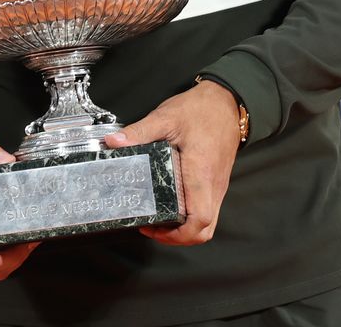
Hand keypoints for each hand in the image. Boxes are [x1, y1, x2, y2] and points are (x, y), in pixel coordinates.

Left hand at [104, 79, 241, 245]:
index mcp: (201, 173)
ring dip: (185, 228)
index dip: (178, 234)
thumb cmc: (201, 110)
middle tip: (152, 227)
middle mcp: (214, 185)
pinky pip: (209, 208)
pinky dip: (192, 216)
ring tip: (159, 218)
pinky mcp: (217, 181)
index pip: (199, 219)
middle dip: (178, 236)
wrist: (227, 102)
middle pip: (205, 229)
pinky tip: (172, 203)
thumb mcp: (166, 117)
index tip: (154, 228)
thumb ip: (139, 132)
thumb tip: (114, 142)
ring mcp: (218, 185)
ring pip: (209, 222)